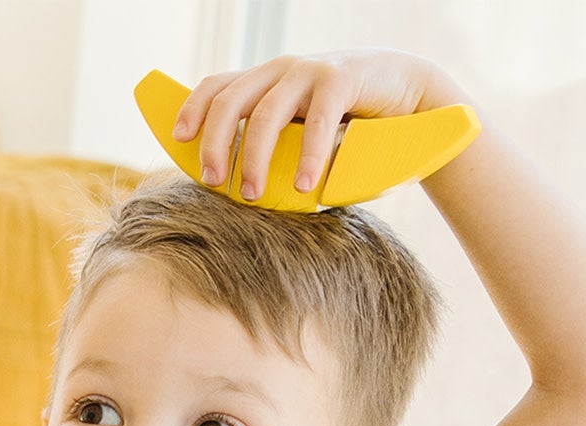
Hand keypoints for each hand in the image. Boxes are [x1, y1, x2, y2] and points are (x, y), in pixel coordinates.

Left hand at [175, 51, 456, 201]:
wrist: (406, 97)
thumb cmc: (343, 124)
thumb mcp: (297, 133)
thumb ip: (268, 147)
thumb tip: (227, 189)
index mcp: (263, 81)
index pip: (216, 86)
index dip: (192, 109)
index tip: (179, 140)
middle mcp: (280, 70)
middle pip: (231, 101)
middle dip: (216, 144)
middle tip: (215, 183)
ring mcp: (311, 70)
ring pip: (266, 113)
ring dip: (255, 158)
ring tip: (253, 195)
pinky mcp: (343, 79)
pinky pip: (316, 119)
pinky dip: (308, 155)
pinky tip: (305, 185)